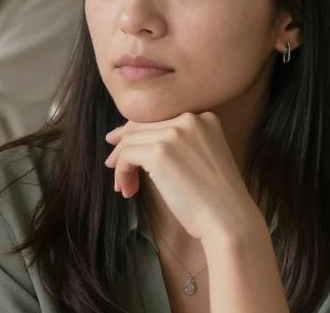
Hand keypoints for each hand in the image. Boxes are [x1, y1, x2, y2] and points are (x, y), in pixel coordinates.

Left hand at [104, 112, 264, 242]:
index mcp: (204, 119)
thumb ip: (177, 143)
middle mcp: (190, 119)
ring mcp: (174, 134)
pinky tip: (128, 191)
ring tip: (124, 186)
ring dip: (122, 166)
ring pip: (130, 142)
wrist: (229, 222)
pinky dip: (122, 173)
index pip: (157, 120)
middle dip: (123, 148)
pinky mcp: (159, 152)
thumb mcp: (201, 158)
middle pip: (140, 128)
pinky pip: (126, 157)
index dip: (135, 133)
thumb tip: (135, 139)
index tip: (120, 144)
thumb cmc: (216, 199)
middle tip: (112, 165)